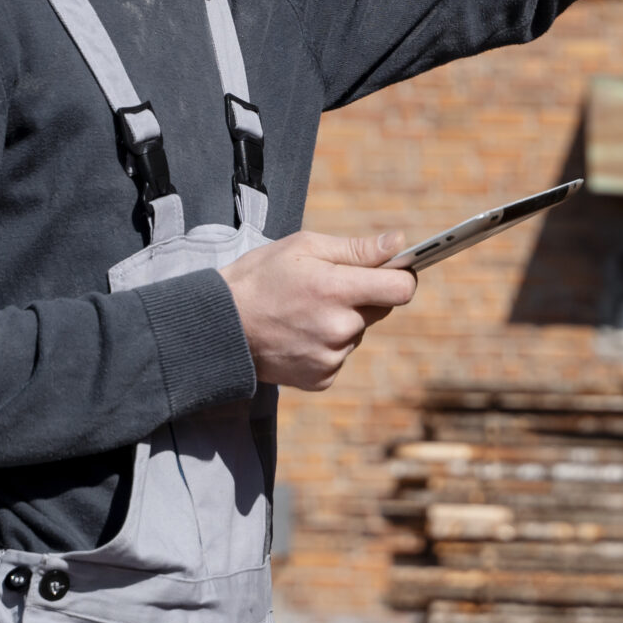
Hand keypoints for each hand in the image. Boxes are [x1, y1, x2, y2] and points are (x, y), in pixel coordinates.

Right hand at [220, 230, 416, 390]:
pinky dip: (327, 345)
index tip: (394, 270)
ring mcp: (331, 357)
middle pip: (382, 309)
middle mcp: (339, 328)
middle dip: (364, 295)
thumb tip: (399, 243)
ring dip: (343, 321)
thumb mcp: (304, 248)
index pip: (401, 288)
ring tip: (305, 312)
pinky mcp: (322, 378)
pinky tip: (300, 334)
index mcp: (336, 290)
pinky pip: (340, 355)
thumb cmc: (260, 278)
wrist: (220, 327)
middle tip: (327, 287)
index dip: (402, 276)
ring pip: (358, 331)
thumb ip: (356, 249)